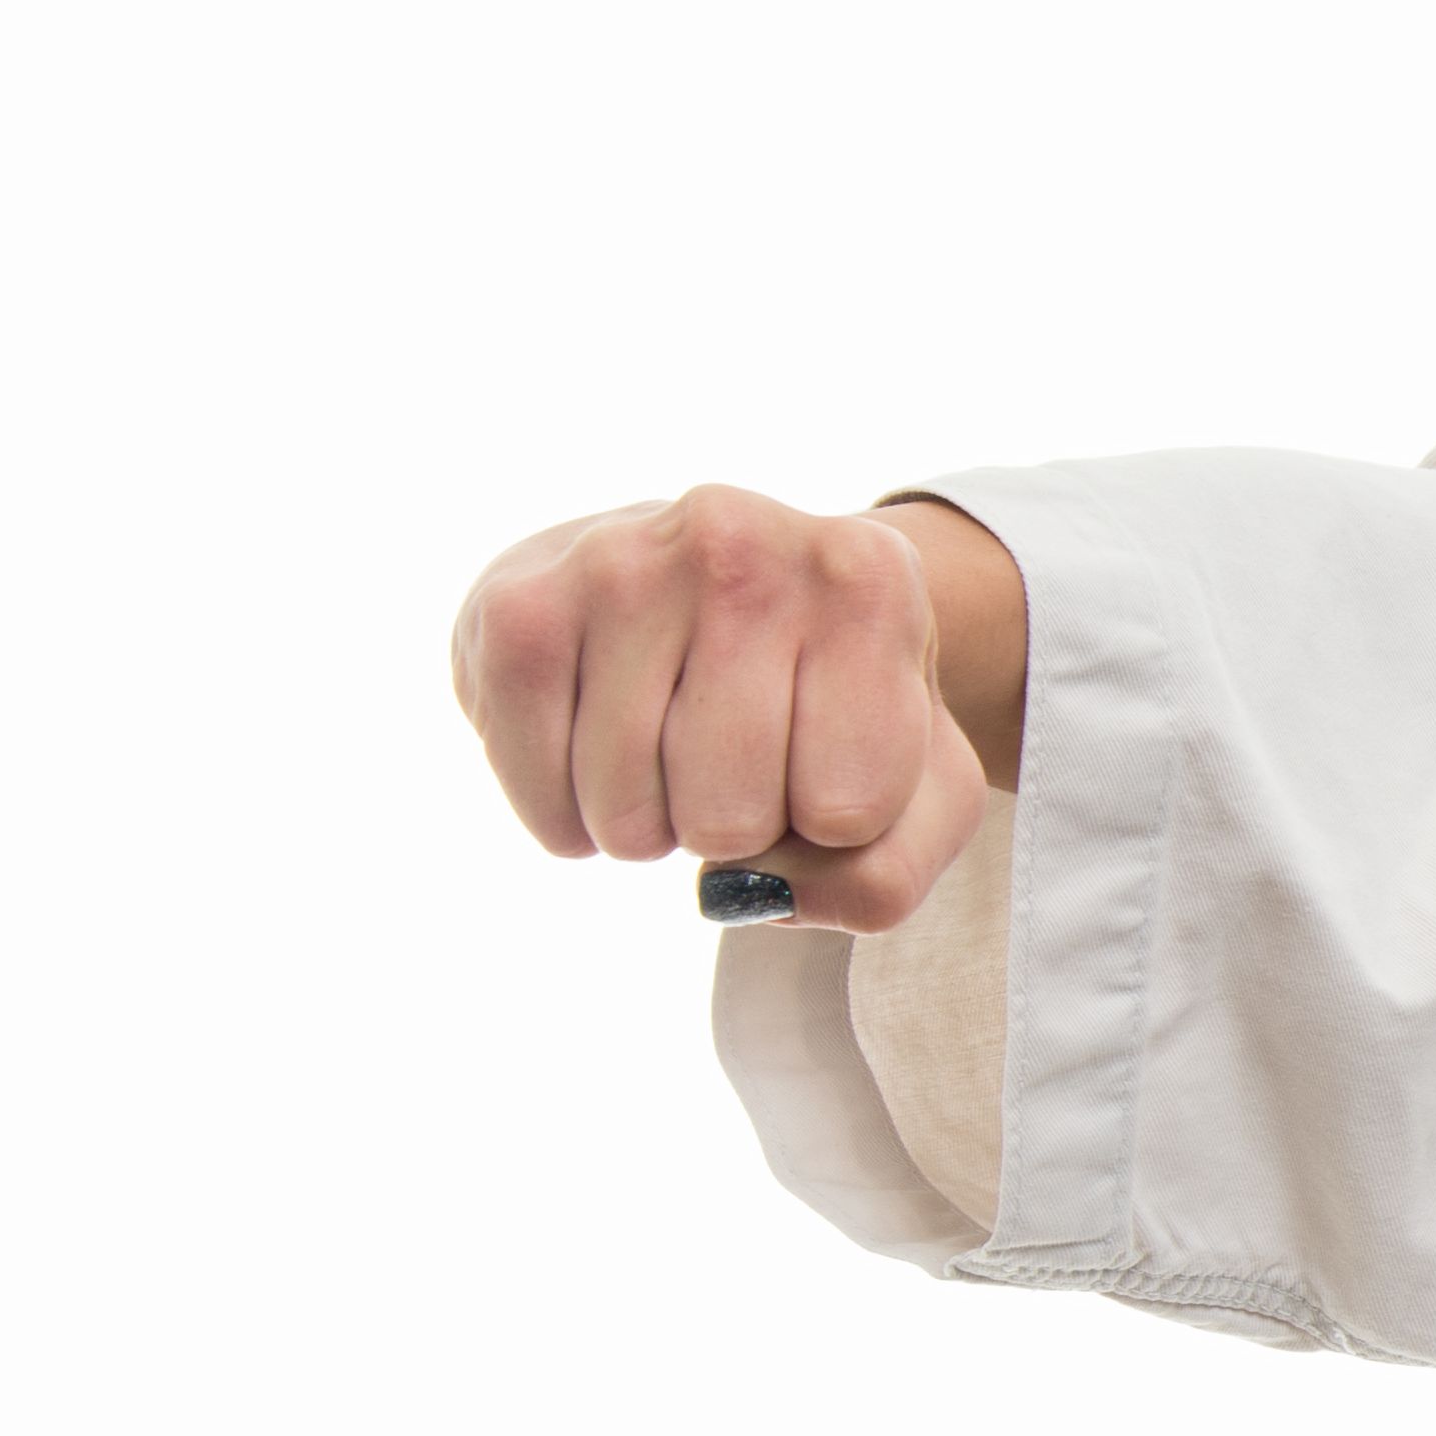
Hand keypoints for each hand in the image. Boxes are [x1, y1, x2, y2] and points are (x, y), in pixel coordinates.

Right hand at [451, 488, 996, 932]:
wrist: (723, 586)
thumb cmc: (833, 705)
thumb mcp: (918, 789)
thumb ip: (882, 878)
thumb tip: (750, 892)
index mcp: (869, 580)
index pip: (849, 811)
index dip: (834, 825)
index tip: (830, 756)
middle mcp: (741, 542)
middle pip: (728, 821)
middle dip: (736, 831)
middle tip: (739, 759)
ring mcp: (618, 562)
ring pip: (628, 815)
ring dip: (650, 825)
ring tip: (672, 747)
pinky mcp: (517, 607)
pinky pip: (541, 796)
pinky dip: (569, 819)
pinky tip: (599, 753)